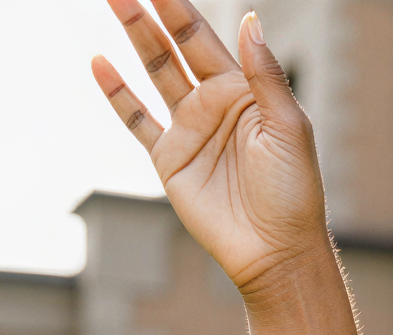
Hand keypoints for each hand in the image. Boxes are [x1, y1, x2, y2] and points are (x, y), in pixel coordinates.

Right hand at [90, 1, 327, 303]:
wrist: (275, 250)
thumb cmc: (293, 191)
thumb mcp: (289, 128)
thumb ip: (266, 76)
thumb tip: (250, 19)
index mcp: (245, 92)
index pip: (205, 39)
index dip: (178, 7)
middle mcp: (214, 105)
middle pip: (175, 47)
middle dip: (151, 12)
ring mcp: (189, 130)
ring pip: (155, 72)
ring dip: (135, 37)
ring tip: (115, 1)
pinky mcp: (169, 159)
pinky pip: (137, 120)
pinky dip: (118, 93)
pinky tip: (99, 63)